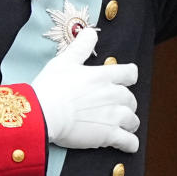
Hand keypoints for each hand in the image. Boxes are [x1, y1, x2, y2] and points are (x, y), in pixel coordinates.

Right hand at [31, 28, 139, 151]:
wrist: (43, 115)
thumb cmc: (51, 87)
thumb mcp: (65, 60)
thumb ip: (81, 46)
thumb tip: (90, 31)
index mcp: (104, 75)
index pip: (129, 73)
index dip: (128, 76)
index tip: (126, 79)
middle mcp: (114, 94)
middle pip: (131, 98)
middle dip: (126, 103)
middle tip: (116, 106)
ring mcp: (114, 116)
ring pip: (133, 119)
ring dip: (129, 122)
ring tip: (122, 125)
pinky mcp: (109, 135)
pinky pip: (129, 141)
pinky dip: (130, 143)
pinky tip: (128, 144)